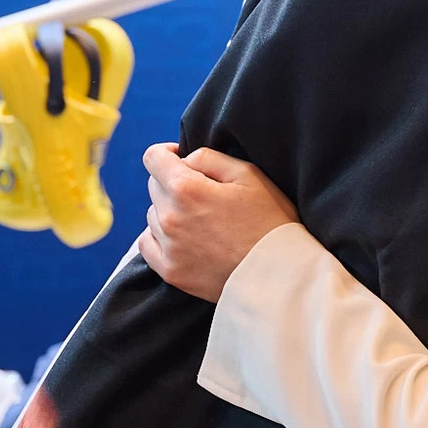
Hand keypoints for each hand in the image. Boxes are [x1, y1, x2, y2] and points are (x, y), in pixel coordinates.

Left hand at [138, 143, 298, 302]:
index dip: (167, 153)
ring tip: (202, 220)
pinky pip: (148, 244)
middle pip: (154, 186)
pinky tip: (183, 237)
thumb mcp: (248, 174)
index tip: (183, 160)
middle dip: (174, 182)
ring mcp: (168, 247)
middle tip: (205, 194)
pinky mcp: (171, 272)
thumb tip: (184, 160)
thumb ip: (208, 158)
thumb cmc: (269, 219)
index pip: (153, 158)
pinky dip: (160, 236)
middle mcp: (170, 218)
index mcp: (186, 189)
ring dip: (170, 210)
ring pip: (153, 214)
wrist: (279, 273)